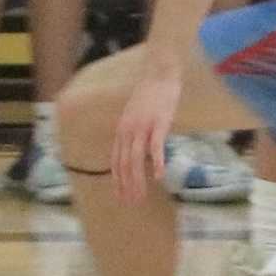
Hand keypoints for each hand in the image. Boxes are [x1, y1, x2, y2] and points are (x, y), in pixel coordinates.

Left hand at [112, 58, 181, 200]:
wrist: (159, 73)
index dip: (117, 181)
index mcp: (122, 130)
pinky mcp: (158, 123)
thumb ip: (135, 132)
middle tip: (131, 202)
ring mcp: (142, 127)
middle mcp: (128, 131)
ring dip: (138, 180)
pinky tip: (159, 176)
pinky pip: (155, 147)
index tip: (121, 197)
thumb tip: (138, 149)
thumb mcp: (136, 115)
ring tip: (142, 196)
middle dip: (126, 186)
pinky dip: (156, 162)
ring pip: (136, 160)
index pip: (116, 161)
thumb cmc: (151, 93)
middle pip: (124, 164)